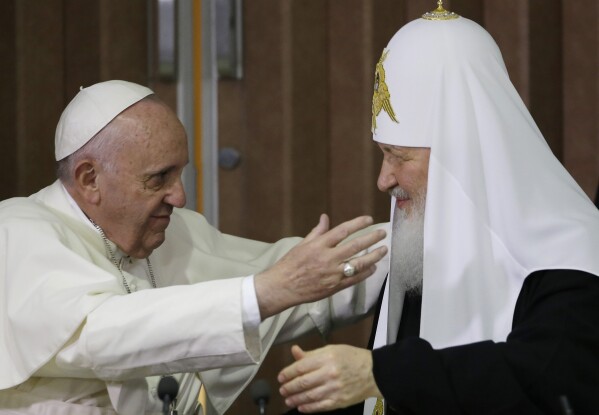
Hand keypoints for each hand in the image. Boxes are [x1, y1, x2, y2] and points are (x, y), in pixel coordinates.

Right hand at [255, 214, 386, 317]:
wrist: (282, 287)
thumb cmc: (290, 264)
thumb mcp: (302, 244)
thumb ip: (317, 232)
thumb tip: (325, 217)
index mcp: (319, 245)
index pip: (343, 230)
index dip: (358, 224)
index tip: (369, 220)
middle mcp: (327, 258)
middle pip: (355, 246)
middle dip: (371, 238)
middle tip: (383, 233)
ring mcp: (332, 273)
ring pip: (359, 263)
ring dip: (374, 256)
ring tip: (383, 250)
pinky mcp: (334, 287)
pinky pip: (354, 279)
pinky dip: (366, 273)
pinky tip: (373, 268)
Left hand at [278, 344, 381, 412]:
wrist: (374, 373)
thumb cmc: (352, 358)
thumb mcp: (332, 350)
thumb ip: (312, 353)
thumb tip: (295, 351)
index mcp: (327, 358)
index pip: (301, 366)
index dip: (288, 373)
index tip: (281, 377)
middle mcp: (329, 374)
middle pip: (303, 382)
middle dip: (289, 387)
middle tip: (282, 390)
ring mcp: (334, 389)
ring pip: (309, 396)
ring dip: (296, 399)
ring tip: (288, 400)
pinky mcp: (339, 401)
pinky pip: (320, 406)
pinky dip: (308, 408)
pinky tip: (301, 407)